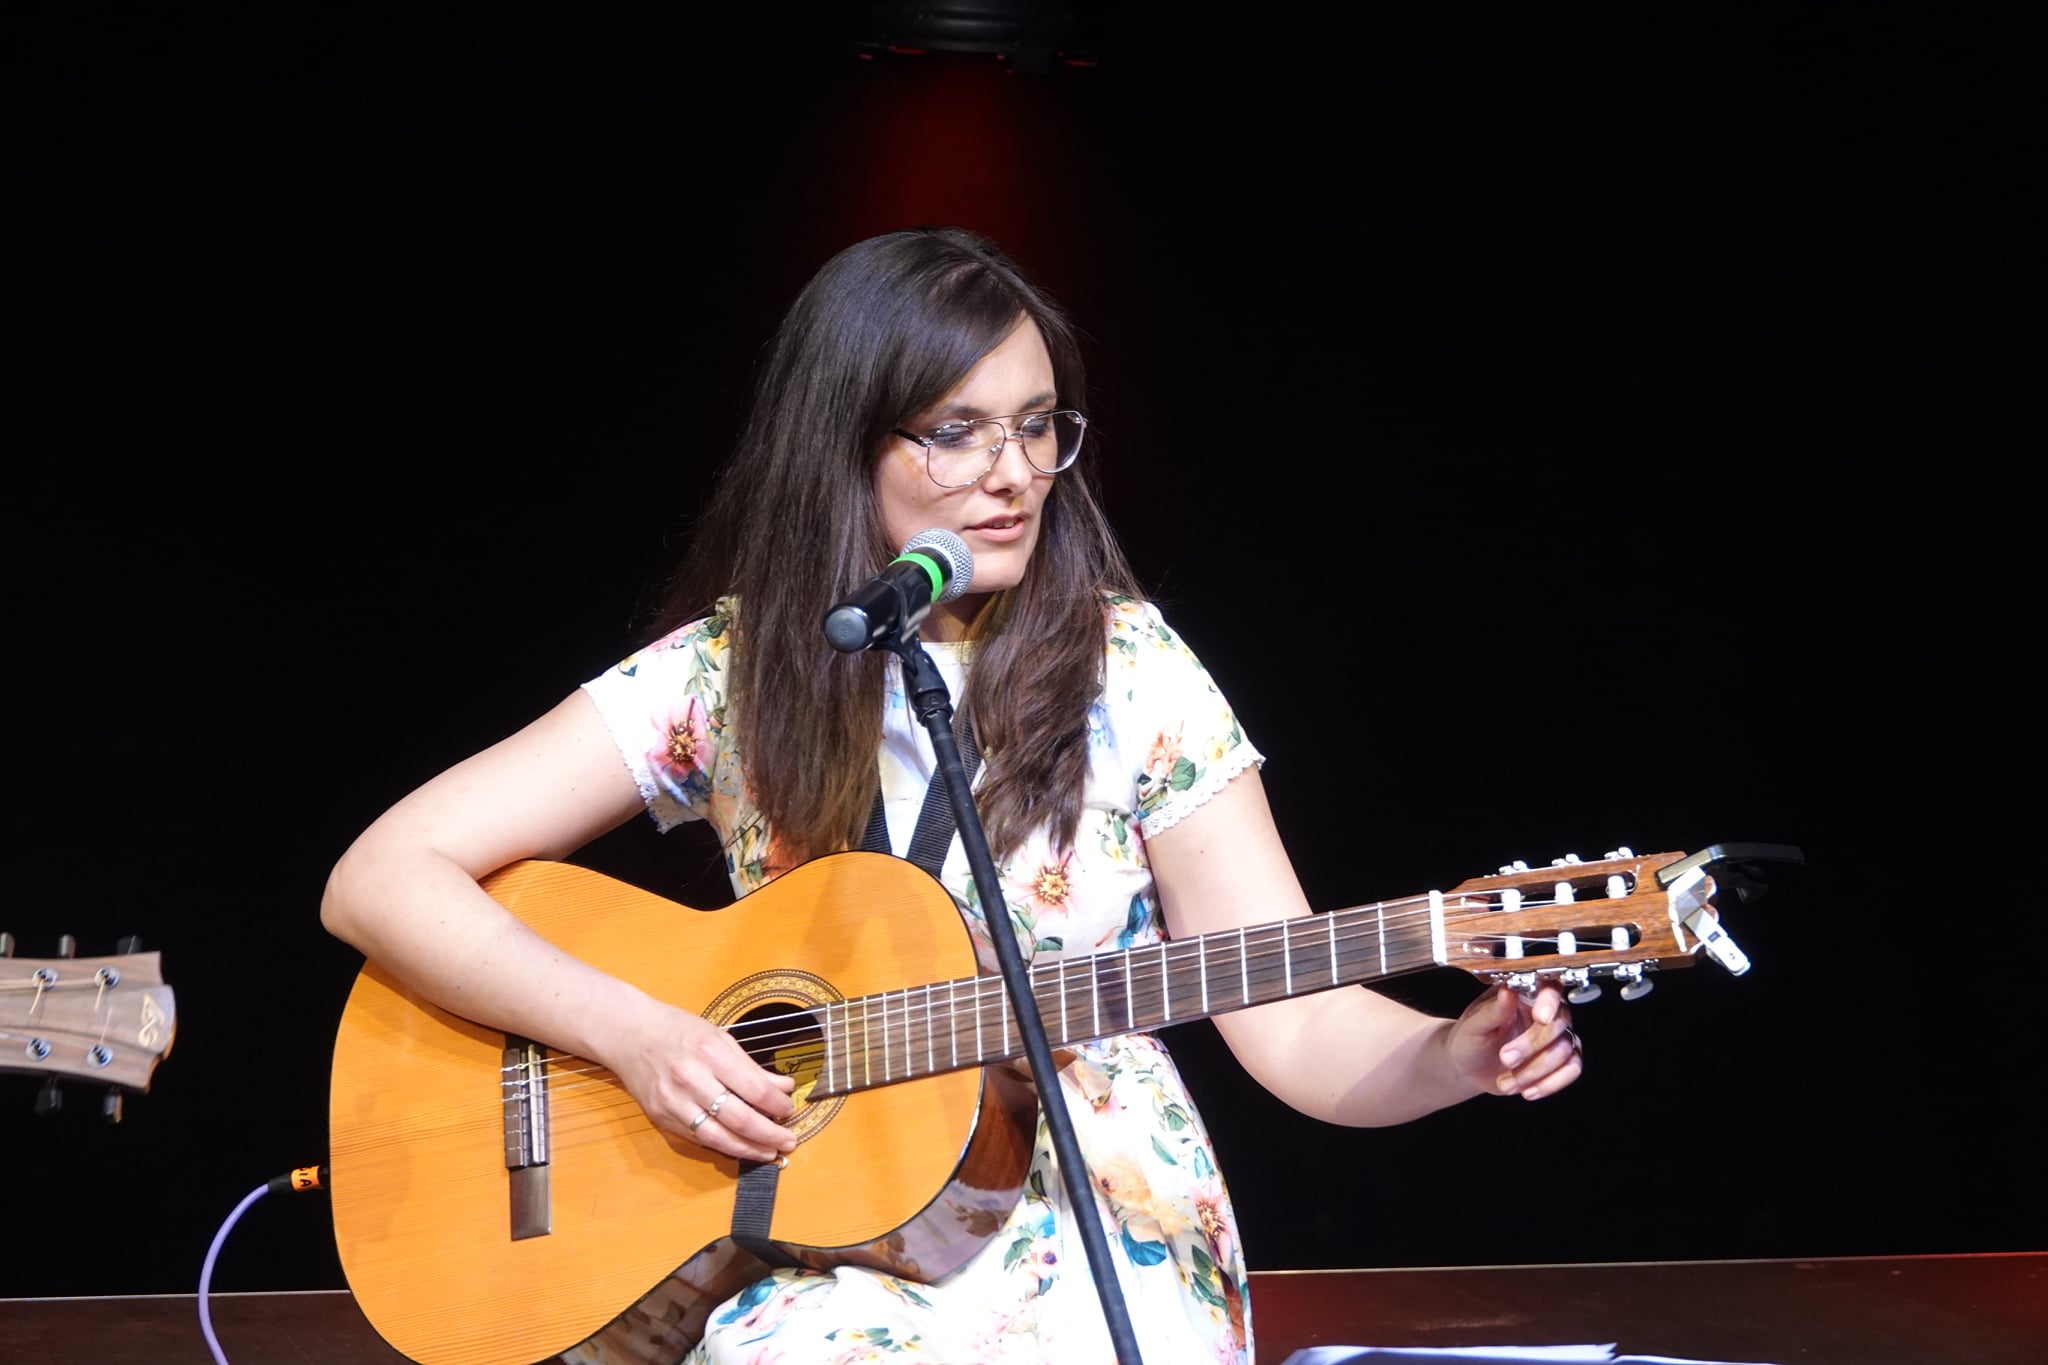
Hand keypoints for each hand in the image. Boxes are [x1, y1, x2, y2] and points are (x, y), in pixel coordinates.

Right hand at [606, 999, 798, 1161]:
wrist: (629, 1034)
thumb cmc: (677, 1030)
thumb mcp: (719, 1037)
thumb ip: (751, 1066)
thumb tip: (783, 1088)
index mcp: (710, 1053)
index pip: (753, 1088)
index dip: (777, 1105)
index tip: (789, 1110)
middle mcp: (691, 1079)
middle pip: (738, 1118)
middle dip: (768, 1134)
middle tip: (788, 1141)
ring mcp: (673, 1101)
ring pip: (717, 1137)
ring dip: (747, 1149)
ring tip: (768, 1152)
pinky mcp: (661, 1117)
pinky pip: (696, 1138)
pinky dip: (721, 1145)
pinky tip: (739, 1146)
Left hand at [1447, 982, 1582, 1100]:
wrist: (1468, 1067)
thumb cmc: (1469, 1039)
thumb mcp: (1474, 1024)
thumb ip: (1494, 1010)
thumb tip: (1509, 990)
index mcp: (1524, 995)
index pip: (1550, 988)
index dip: (1549, 1002)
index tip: (1540, 1019)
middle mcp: (1546, 1013)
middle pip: (1559, 1024)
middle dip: (1531, 1046)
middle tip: (1505, 1058)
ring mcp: (1556, 1037)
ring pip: (1565, 1050)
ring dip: (1534, 1071)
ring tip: (1505, 1082)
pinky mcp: (1560, 1061)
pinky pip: (1572, 1070)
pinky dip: (1551, 1083)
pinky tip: (1527, 1091)